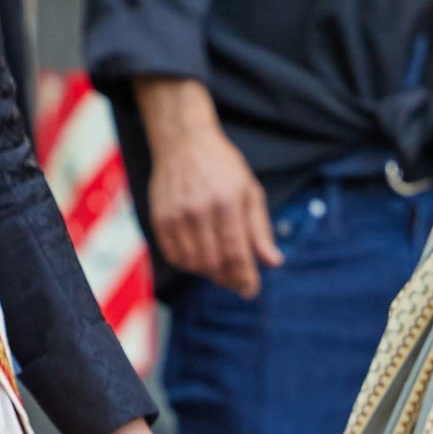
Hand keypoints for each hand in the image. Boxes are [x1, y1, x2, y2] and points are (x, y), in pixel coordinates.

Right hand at [138, 78, 282, 298]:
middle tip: (237, 281)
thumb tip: (274, 262)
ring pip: (192, 263)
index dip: (245, 278)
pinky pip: (173, 255)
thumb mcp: (251, 191)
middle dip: (228, 279)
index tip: (250, 291)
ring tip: (221, 268)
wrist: (184, 142)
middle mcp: (199, 210)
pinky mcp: (159, 218)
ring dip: (209, 274)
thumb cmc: (223, 167)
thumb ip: (261, 229)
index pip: (236, 253)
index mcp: (226, 202)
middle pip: (213, 263)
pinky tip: (200, 258)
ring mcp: (175, 215)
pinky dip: (188, 264)